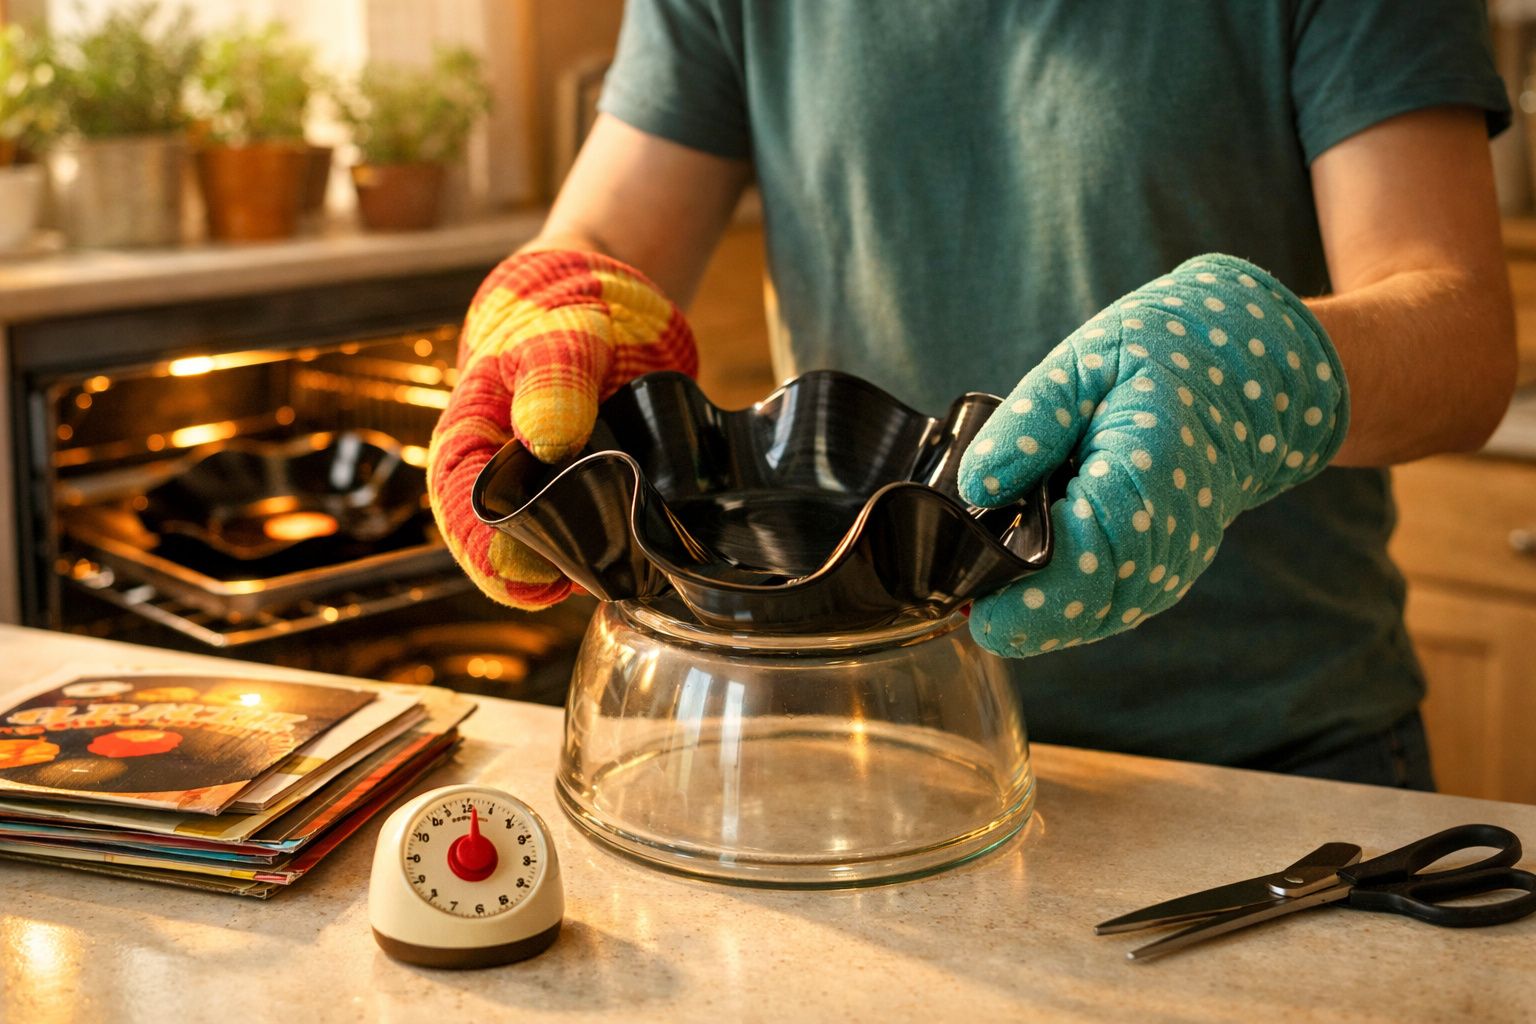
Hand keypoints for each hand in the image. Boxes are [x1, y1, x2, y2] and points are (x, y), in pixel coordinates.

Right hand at [427, 249, 697, 608]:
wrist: (603, 300)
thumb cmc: (560, 313)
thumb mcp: (558, 337)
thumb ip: (552, 385)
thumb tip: (546, 445)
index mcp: (465, 448)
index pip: (465, 524)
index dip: (496, 559)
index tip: (539, 575)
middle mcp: (498, 484)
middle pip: (508, 557)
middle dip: (552, 571)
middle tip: (602, 569)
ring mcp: (545, 495)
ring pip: (558, 555)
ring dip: (591, 563)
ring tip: (630, 557)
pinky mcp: (589, 498)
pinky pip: (599, 540)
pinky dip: (620, 548)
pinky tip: (646, 547)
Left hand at [958, 254, 1347, 655]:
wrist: (1243, 371)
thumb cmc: (1159, 355)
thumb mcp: (1086, 361)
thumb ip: (1033, 420)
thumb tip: (978, 486)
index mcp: (1150, 473)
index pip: (1089, 562)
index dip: (1030, 600)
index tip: (973, 610)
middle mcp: (1173, 530)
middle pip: (1094, 606)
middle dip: (1023, 619)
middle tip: (960, 604)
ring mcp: (1177, 556)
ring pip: (1103, 617)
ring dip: (1041, 620)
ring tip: (983, 597)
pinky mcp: (1168, 566)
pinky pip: (1114, 607)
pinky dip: (1066, 609)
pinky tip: (1022, 593)